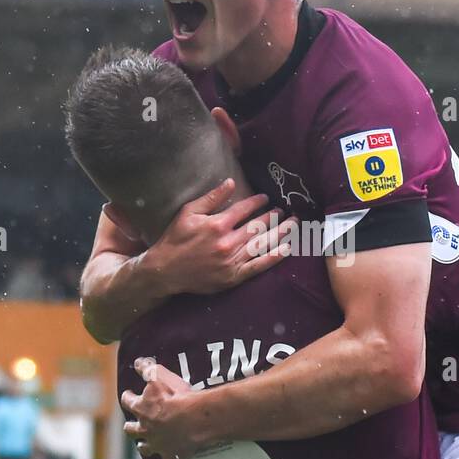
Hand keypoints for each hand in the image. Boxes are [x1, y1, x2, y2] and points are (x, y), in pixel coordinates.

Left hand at [121, 357, 211, 458]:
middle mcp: (145, 428)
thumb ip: (147, 368)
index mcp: (142, 408)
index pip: (128, 401)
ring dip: (144, 446)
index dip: (128, 397)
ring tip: (144, 446)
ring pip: (145, 448)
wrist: (195, 418)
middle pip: (132, 429)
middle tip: (132, 424)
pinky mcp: (170, 457)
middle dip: (131, 426)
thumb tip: (137, 362)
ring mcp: (157, 445)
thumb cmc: (179, 396)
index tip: (129, 394)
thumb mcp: (160, 376)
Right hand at [144, 179, 295, 295]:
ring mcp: (232, 261)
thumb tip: (230, 182)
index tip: (266, 198)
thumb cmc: (175, 239)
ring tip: (293, 224)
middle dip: (274, 216)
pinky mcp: (233, 276)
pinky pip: (258, 266)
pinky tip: (287, 249)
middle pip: (259, 226)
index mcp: (217, 224)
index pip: (245, 209)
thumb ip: (211, 198)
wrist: (165, 271)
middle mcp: (228, 242)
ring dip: (281, 233)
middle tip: (284, 211)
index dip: (258, 202)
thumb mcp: (188, 212)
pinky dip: (274, 258)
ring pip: (263, 244)